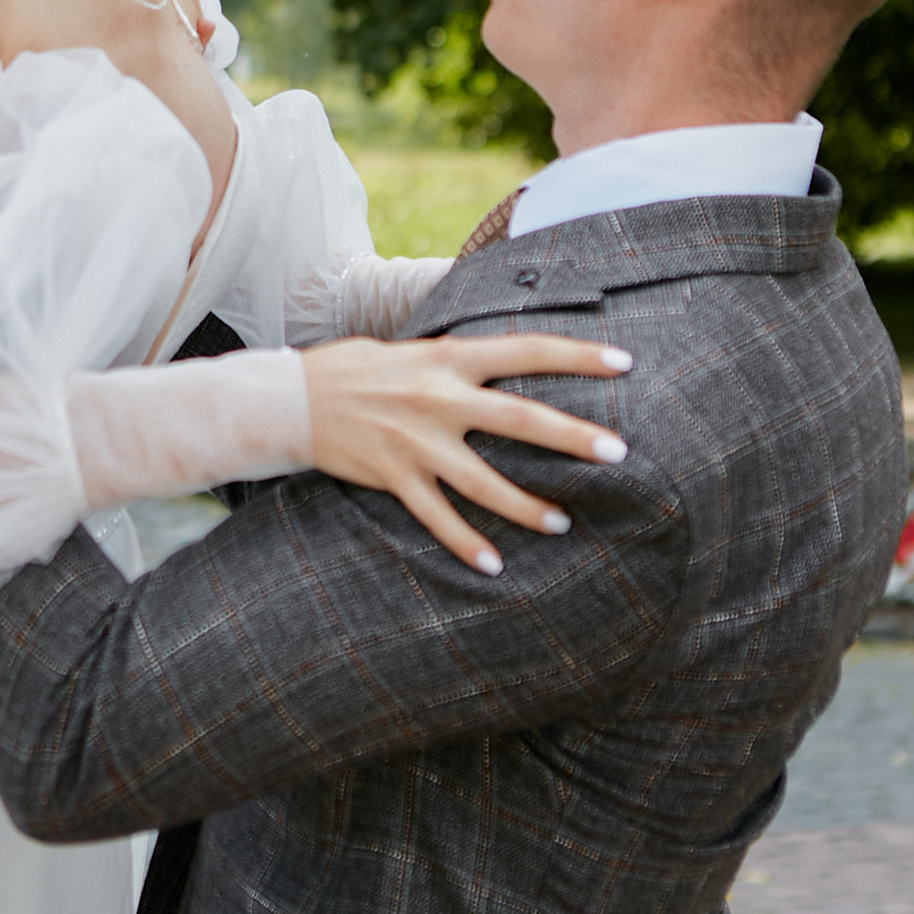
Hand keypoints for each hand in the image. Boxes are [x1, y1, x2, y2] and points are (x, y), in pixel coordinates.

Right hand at [298, 334, 632, 574]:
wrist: (290, 398)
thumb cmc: (357, 368)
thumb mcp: (413, 348)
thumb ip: (459, 358)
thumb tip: (508, 359)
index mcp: (448, 357)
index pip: (525, 348)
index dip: (576, 354)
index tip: (623, 361)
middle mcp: (436, 397)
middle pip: (517, 418)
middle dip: (571, 436)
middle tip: (619, 452)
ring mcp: (415, 441)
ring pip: (483, 481)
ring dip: (526, 506)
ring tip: (563, 523)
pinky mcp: (393, 476)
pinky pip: (437, 517)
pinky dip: (466, 544)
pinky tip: (494, 565)